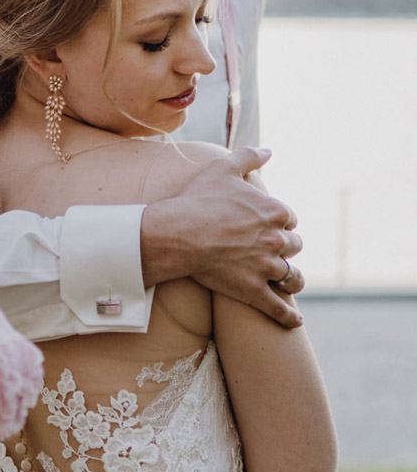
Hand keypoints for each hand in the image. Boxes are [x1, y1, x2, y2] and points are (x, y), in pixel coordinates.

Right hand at [141, 147, 304, 327]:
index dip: (280, 223)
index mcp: (275, 211)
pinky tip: (294, 321)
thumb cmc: (198, 199)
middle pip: (293, 247)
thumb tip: (268, 150)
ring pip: (292, 278)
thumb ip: (249, 156)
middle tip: (272, 252)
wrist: (177, 233)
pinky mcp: (253, 291)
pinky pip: (277, 308)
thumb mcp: (223, 168)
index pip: (289, 219)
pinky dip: (287, 317)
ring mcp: (266, 267)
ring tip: (288, 282)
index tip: (270, 226)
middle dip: (284, 249)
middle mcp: (276, 240)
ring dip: (292, 280)